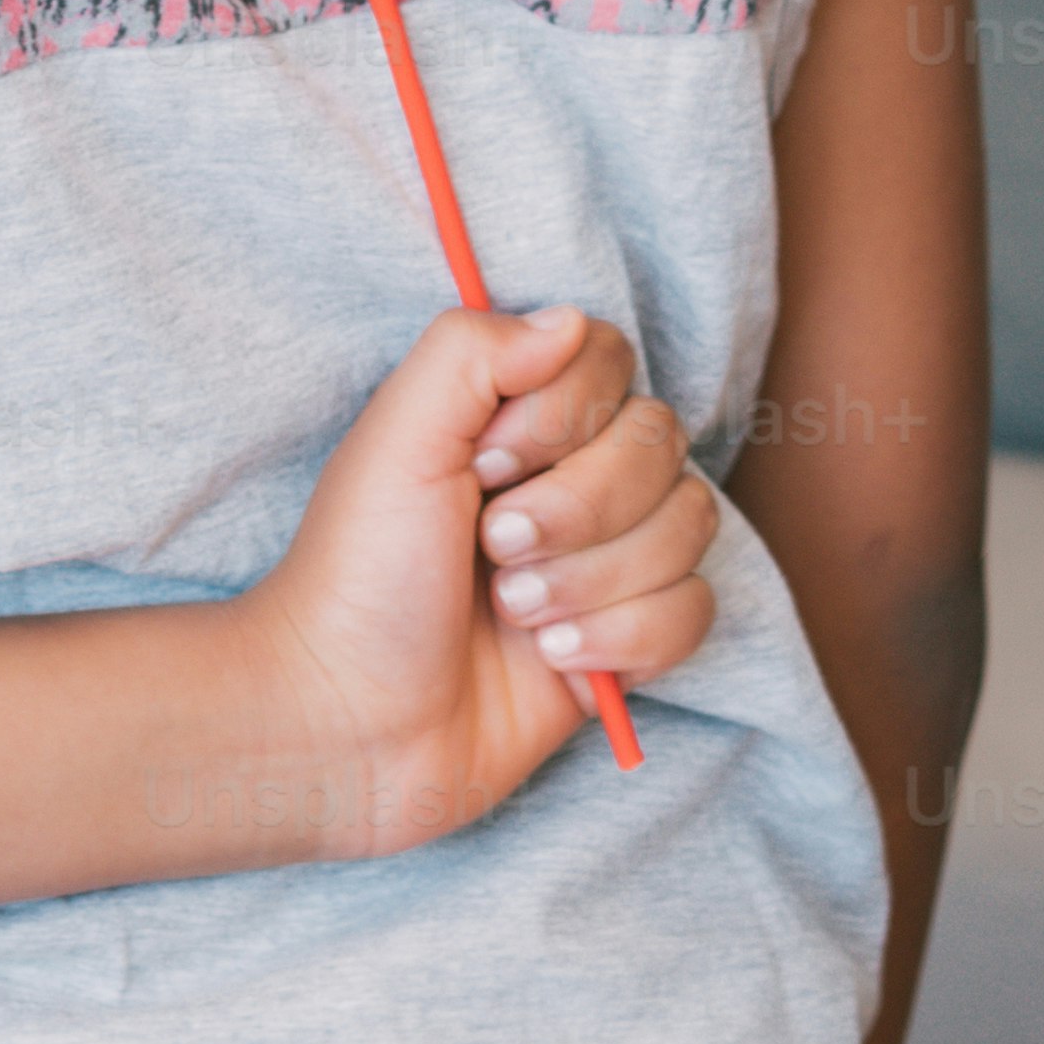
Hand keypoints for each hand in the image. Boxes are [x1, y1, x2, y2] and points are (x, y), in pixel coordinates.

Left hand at [231, 308, 718, 863]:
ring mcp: (606, 560)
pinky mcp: (627, 642)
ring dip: (594, 579)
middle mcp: (572, 479)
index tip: (482, 464)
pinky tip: (553, 662)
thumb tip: (567, 320)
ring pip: (688, 526)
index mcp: (516, 419)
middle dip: (577, 508)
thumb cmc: (358, 576)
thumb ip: (472, 352)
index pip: (611, 361)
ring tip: (512, 613)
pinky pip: (693, 612)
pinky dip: (623, 638)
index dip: (562, 415)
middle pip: (661, 444)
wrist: (350, 722)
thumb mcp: (395, 439)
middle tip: (493, 550)